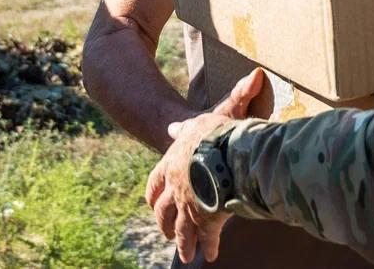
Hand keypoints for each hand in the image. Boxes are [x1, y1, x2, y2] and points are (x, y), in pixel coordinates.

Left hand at [146, 68, 264, 264]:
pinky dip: (208, 247)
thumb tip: (183, 120)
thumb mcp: (210, 118)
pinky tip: (211, 255)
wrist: (222, 150)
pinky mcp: (206, 218)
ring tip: (186, 253)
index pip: (155, 181)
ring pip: (181, 229)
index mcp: (172, 164)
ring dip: (183, 242)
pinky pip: (206, 237)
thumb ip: (197, 123)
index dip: (153, 193)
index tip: (151, 201)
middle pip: (163, 211)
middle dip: (165, 223)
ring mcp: (189, 205)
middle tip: (167, 234)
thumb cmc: (217, 132)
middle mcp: (176, 187)